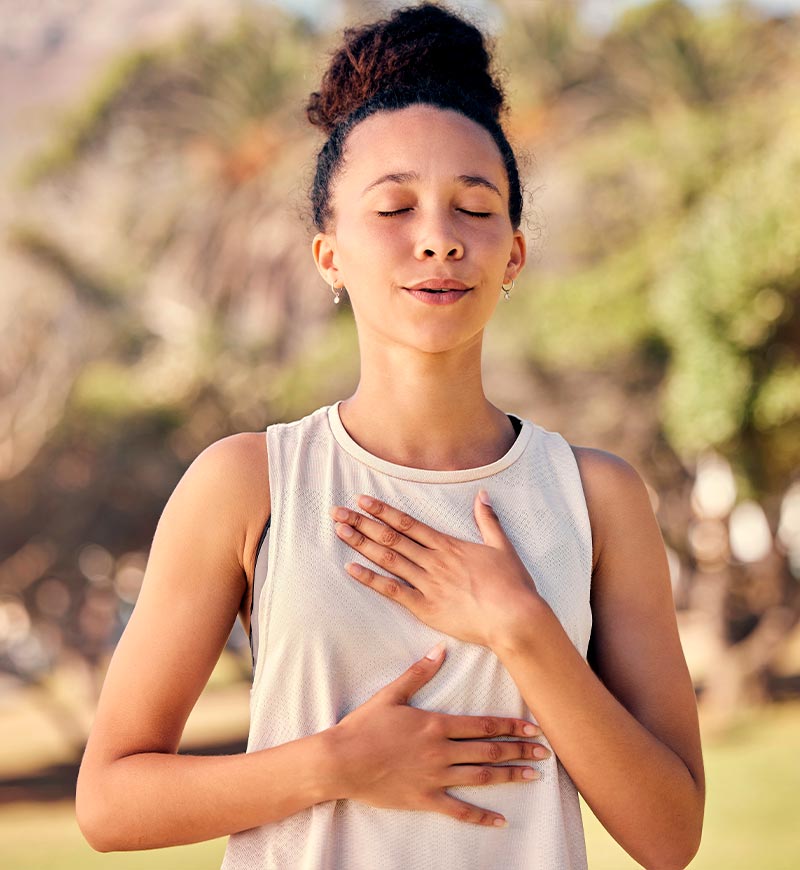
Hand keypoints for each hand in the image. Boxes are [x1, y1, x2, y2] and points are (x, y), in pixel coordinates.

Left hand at [329, 490, 540, 647]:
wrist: (514, 617)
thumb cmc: (512, 585)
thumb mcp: (502, 546)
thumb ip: (488, 520)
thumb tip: (482, 495)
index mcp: (449, 545)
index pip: (408, 523)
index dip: (383, 511)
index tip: (362, 501)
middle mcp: (433, 560)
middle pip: (391, 537)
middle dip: (362, 523)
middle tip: (338, 512)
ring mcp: (428, 583)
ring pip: (388, 559)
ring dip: (362, 544)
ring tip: (340, 532)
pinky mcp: (426, 607)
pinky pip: (393, 591)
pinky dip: (371, 579)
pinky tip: (352, 568)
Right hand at [329, 643, 549, 826]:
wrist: (341, 761)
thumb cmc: (364, 725)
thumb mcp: (391, 694)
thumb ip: (419, 672)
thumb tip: (440, 649)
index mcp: (436, 724)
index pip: (483, 724)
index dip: (511, 726)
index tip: (533, 727)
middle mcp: (441, 751)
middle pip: (489, 750)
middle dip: (520, 750)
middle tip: (546, 752)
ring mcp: (435, 777)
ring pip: (481, 777)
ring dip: (510, 776)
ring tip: (534, 776)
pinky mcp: (425, 799)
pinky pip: (459, 810)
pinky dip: (481, 816)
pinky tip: (500, 820)